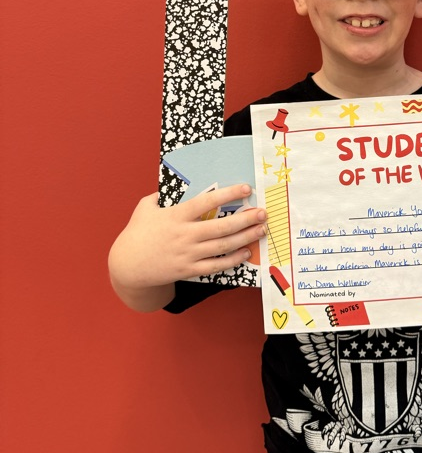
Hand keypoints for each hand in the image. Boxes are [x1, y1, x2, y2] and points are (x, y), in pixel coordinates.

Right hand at [108, 184, 266, 295]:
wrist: (128, 266)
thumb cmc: (137, 233)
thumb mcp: (146, 208)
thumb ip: (161, 195)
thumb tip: (176, 183)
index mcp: (175, 216)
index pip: (206, 202)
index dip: (228, 195)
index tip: (246, 189)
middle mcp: (184, 235)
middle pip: (221, 227)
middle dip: (245, 219)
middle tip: (262, 213)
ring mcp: (187, 254)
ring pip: (222, 246)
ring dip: (244, 238)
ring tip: (260, 230)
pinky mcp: (188, 270)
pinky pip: (215, 266)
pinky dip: (232, 260)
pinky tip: (244, 253)